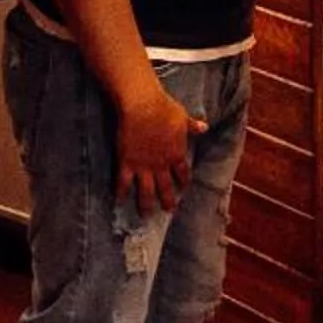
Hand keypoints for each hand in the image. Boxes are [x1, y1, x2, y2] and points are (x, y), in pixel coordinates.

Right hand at [114, 80, 204, 214]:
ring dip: (146, 204)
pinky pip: (123, 181)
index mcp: (176, 154)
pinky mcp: (127, 162)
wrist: (143, 107)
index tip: (183, 189)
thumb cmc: (165, 109)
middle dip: (168, 200)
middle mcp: (161, 165)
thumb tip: (204, 127)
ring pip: (146, 190)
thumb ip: (192, 126)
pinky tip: (117, 200)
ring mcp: (144, 166)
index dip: (183, 181)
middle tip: (169, 211)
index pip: (183, 173)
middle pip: (166, 187)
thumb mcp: (182, 117)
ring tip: (145, 215)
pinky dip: (120, 192)